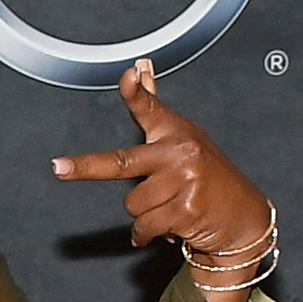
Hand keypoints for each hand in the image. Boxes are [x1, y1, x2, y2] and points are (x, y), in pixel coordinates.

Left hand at [52, 59, 272, 301]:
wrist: (243, 216)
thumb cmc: (208, 175)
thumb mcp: (184, 138)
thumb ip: (154, 109)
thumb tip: (141, 67)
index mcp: (176, 132)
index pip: (151, 108)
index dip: (137, 91)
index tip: (129, 74)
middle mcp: (181, 152)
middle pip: (122, 162)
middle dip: (86, 167)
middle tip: (59, 168)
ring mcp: (185, 181)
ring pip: (132, 204)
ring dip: (143, 215)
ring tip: (167, 209)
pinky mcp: (187, 210)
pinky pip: (145, 226)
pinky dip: (147, 234)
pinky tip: (167, 229)